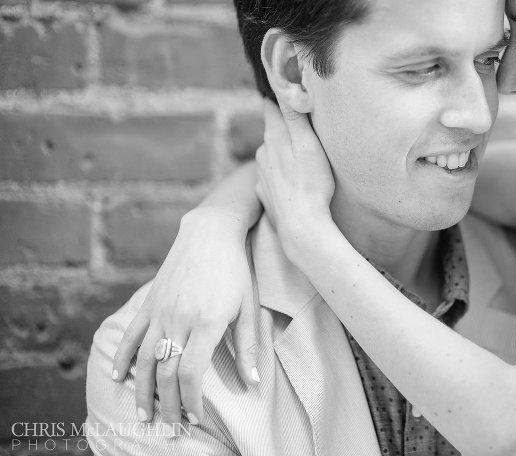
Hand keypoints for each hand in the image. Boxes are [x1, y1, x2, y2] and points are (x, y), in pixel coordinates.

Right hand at [111, 208, 259, 425]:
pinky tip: (118, 378)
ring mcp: (161, 310)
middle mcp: (180, 319)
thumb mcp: (249, 307)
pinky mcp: (150, 302)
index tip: (196, 418)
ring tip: (144, 415)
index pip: (192, 373)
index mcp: (208, 322)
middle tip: (171, 427)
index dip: (192, 400)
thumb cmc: (236, 270)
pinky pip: (131, 335)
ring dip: (142, 391)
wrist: (210, 233)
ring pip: (144, 359)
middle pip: (166, 372)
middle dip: (168, 404)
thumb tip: (252, 383)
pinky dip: (122, 359)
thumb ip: (248, 346)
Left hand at [255, 99, 335, 260]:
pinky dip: (283, 174)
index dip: (279, 97)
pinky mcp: (265, 193)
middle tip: (306, 127)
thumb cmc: (311, 185)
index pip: (270, 106)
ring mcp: (261, 174)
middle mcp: (262, 153)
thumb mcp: (309, 146)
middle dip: (286, 127)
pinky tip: (297, 182)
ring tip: (305, 159)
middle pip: (273, 131)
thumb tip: (284, 88)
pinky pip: (273, 176)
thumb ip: (294, 117)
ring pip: (272, 154)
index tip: (289, 89)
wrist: (302, 228)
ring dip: (285, 152)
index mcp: (273, 138)